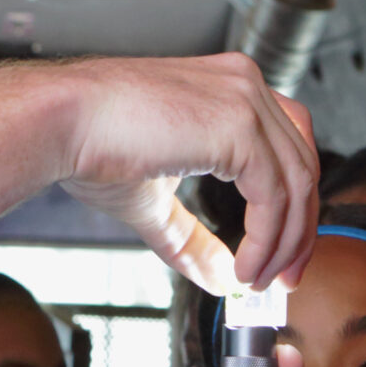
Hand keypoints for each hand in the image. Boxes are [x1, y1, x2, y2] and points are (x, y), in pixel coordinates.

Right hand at [55, 54, 319, 291]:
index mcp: (231, 89)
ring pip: (297, 183)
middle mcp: (246, 85)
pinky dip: (266, 239)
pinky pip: (275, 194)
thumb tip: (221, 277)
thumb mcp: (156, 201)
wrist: (61, 123)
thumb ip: (194, 238)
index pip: (290, 147)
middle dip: (300, 230)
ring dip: (283, 244)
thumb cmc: (91, 143)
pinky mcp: (239, 124)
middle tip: (285, 278)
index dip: (295, 206)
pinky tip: (244, 267)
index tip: (284, 254)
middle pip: (304, 163)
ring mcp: (246, 100)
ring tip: (258, 281)